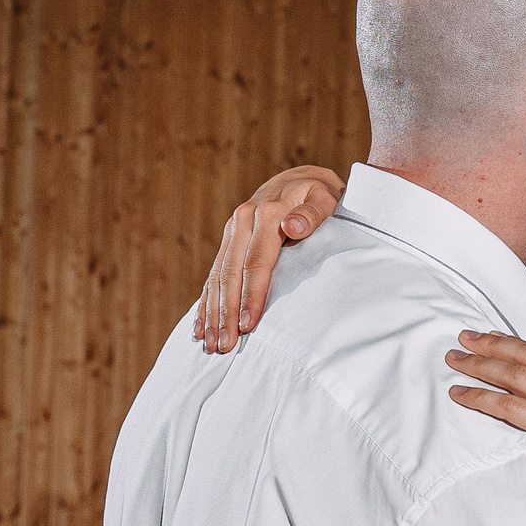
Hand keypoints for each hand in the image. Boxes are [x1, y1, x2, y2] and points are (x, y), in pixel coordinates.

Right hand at [193, 166, 345, 352]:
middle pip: (230, 274)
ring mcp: (232, 232)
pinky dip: (206, 303)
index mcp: (266, 213)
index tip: (249, 324)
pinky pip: (213, 275)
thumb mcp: (324, 198)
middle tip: (224, 345)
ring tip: (210, 344)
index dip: (251, 295)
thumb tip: (293, 226)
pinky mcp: (228, 241)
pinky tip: (201, 328)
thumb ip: (312, 213)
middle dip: (226, 312)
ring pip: (217, 277)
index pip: (256, 262)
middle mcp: (242, 221)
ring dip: (212, 313)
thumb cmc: (320, 196)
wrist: (300, 180)